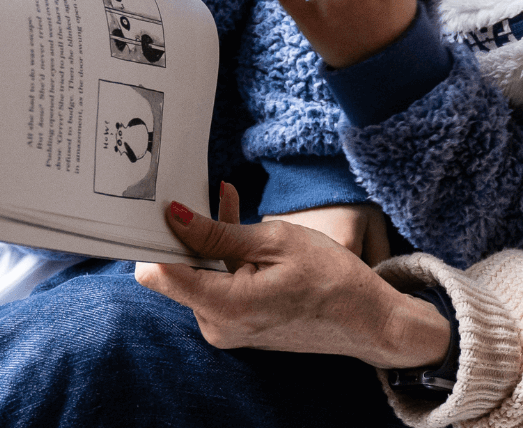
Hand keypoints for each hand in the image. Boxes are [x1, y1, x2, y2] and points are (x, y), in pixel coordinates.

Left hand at [135, 184, 449, 368]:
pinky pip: (215, 286)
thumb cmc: (331, 278)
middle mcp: (216, 325)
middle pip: (176, 274)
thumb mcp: (277, 241)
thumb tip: (174, 216)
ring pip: (197, 276)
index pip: (158, 274)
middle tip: (205, 193)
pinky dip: (223, 259)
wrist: (365, 319)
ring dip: (210, 241)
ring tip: (229, 200)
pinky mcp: (235, 325)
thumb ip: (219, 232)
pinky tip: (240, 230)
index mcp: (225, 307)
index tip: (166, 206)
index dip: (156, 238)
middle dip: (188, 233)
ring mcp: (225, 329)